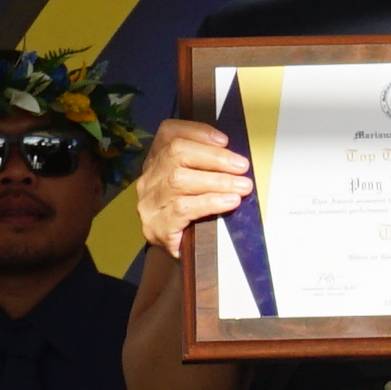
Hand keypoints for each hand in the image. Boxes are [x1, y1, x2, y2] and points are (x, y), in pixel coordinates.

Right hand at [128, 118, 254, 256]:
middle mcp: (149, 179)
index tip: (223, 140)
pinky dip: (210, 202)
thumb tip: (235, 155)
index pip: (168, 133)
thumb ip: (208, 166)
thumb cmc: (196, 216)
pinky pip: (183, 208)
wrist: (186, 257)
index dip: (197, 131)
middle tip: (241, 166)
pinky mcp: (156, 227)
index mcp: (157, 162)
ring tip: (242, 186)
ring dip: (217, 181)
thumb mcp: (198, 184)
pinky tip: (229, 202)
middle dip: (214, 158)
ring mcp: (149, 204)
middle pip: (176, 154)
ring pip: (180, 180)